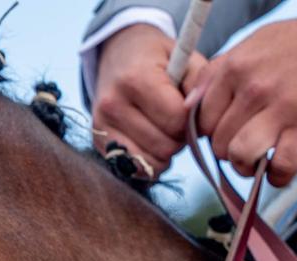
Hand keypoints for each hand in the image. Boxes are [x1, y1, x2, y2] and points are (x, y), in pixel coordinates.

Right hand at [91, 23, 205, 176]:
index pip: (176, 119)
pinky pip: (133, 169)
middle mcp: (112, 104)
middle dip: (179, 138)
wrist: (118, 54)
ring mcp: (101, 126)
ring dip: (165, 153)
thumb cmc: (158, 59)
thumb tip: (199, 123)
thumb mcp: (185, 58)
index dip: (191, 120)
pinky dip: (149, 162)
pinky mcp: (97, 142)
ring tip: (164, 131)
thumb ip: (199, 87)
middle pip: (164, 146)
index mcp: (135, 78)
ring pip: (150, 163)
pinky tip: (151, 143)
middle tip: (177, 122)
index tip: (189, 109)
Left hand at [186, 0, 296, 186]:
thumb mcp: (253, 45)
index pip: (199, 119)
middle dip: (227, 151)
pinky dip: (277, 177)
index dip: (209, 131)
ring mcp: (281, 109)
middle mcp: (254, 88)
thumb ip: (219, 73)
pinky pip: (279, 168)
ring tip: (257, 159)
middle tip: (245, 144)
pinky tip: (280, 168)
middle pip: (218, 142)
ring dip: (246, 167)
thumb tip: (189, 104)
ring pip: (239, 156)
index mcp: (235, 68)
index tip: (224, 131)